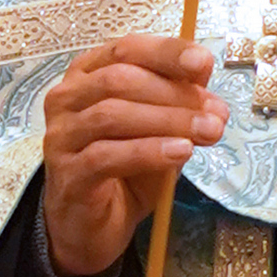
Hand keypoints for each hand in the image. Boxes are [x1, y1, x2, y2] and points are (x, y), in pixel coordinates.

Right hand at [42, 35, 229, 276]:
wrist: (92, 226)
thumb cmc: (124, 170)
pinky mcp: (66, 173)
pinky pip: (106, 155)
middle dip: (174, 94)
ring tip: (206, 134)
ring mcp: (61, 135)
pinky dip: (148, 151)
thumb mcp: (159, 130)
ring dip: (167, 121)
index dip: (166, 52)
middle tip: (215, 115)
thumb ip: (178, 104)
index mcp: (88, 75)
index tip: (203, 62)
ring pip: (112, 114)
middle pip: (119, 79)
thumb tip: (209, 89)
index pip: (126, 50)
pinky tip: (180, 153)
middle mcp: (67, 98)